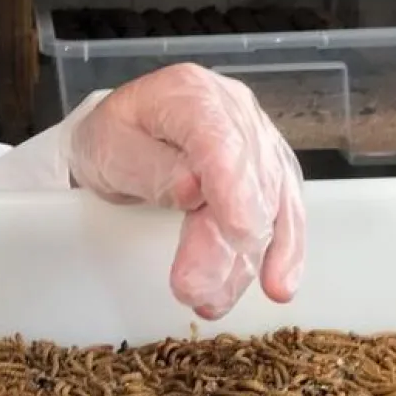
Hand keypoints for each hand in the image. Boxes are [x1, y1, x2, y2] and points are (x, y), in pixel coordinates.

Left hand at [63, 64, 305, 320]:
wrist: (124, 133)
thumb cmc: (113, 138)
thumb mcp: (109, 149)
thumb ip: (149, 167)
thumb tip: (193, 190)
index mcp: (189, 95)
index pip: (222, 142)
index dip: (235, 189)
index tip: (240, 234)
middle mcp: (234, 110)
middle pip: (249, 181)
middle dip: (228, 245)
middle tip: (196, 292)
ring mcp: (258, 137)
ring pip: (272, 202)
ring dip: (248, 260)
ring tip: (214, 301)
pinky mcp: (269, 166)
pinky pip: (287, 209)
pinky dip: (282, 250)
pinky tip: (276, 283)